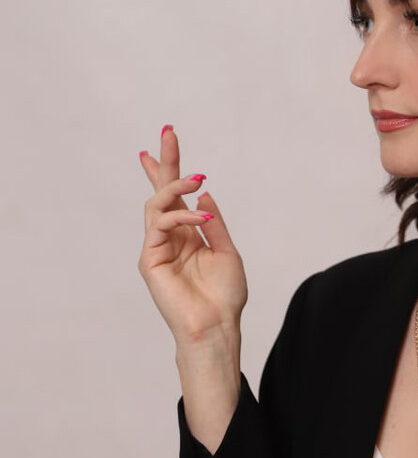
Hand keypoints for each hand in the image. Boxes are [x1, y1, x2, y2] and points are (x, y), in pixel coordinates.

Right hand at [137, 125, 247, 344]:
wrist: (216, 325)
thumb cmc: (224, 296)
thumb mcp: (227, 250)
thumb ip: (214, 222)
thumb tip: (203, 193)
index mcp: (188, 234)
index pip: (175, 196)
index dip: (171, 168)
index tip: (168, 139)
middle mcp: (170, 238)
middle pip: (160, 192)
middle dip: (163, 161)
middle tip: (168, 132)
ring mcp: (157, 247)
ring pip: (158, 205)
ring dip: (177, 186)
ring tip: (198, 179)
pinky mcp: (150, 260)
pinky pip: (161, 226)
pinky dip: (182, 217)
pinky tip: (202, 219)